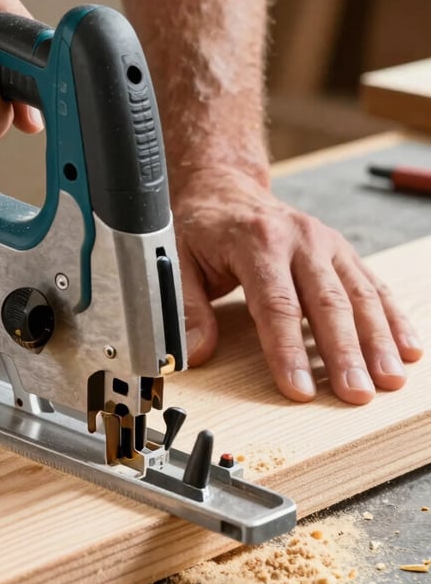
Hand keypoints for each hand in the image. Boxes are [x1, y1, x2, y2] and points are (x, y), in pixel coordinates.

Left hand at [171, 166, 422, 403]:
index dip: (288, 350)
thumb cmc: (202, 227)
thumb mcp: (176, 260)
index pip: (276, 304)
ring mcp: (327, 243)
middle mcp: (300, 239)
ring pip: (360, 295)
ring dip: (378, 340)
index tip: (298, 389)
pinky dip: (393, 317)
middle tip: (356, 395)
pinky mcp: (341, 251)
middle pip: (327, 303)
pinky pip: (373, 285)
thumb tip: (195, 353)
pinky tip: (408, 347)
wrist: (225, 188)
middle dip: (345, 353)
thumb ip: (185, 307)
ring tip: (390, 380)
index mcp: (257, 242)